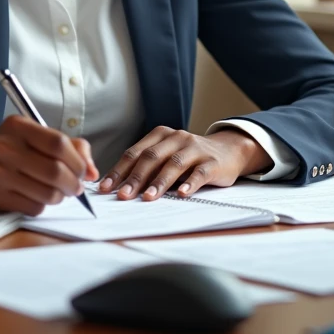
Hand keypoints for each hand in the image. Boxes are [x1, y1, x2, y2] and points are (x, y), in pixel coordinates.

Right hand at [0, 115, 98, 215]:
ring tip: (56, 192)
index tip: (84, 171)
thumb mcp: (31, 136)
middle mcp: (6, 147)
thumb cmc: (5, 150)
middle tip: (76, 187)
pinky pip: (34, 207)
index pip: (59, 143)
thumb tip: (92, 171)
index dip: (78, 161)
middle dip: (74, 184)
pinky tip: (35, 196)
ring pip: (48, 193)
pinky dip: (42, 206)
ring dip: (59, 197)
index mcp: (18, 126)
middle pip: (56, 171)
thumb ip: (67, 146)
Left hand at [98, 127, 271, 200]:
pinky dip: (190, 183)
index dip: (119, 170)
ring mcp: (195, 148)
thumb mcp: (167, 156)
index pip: (135, 152)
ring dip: (159, 182)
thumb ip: (148, 167)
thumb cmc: (189, 158)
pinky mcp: (212, 162)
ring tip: (148, 197)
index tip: (106, 187)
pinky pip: (199, 172)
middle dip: (135, 177)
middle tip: (123, 195)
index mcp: (160, 135)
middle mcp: (176, 138)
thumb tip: (119, 187)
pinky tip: (182, 194)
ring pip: (174, 164)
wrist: (227, 151)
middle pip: (152, 157)